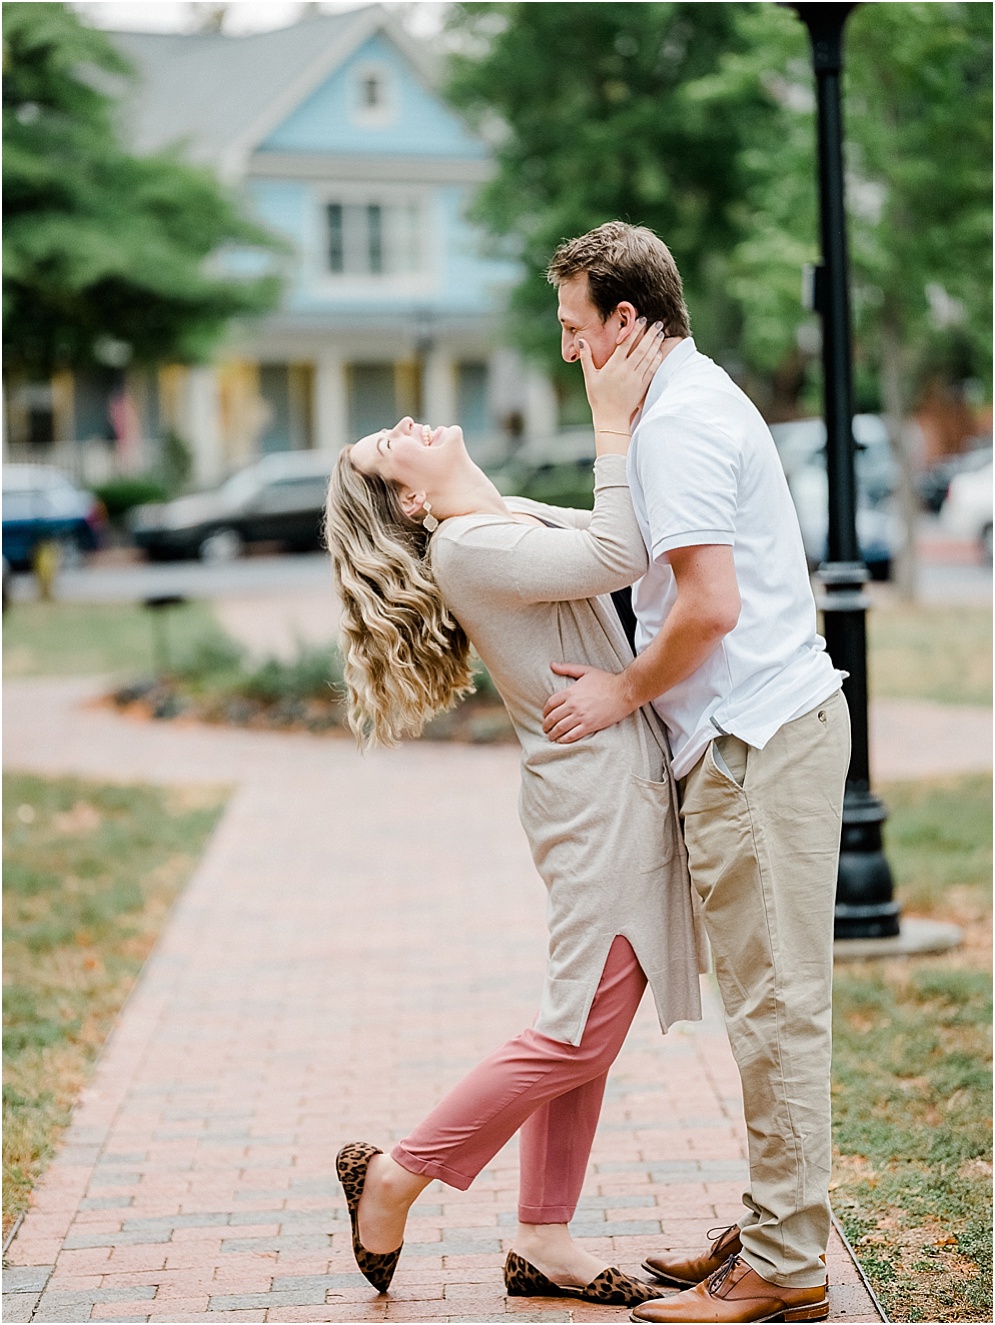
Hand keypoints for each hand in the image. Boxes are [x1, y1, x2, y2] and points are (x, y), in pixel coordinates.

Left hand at [541, 663, 632, 742]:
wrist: (624, 691)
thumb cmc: (606, 680)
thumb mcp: (585, 671)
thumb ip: (567, 668)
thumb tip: (552, 665)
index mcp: (570, 691)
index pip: (550, 704)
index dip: (545, 711)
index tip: (545, 716)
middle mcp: (573, 705)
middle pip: (553, 717)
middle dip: (546, 725)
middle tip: (545, 729)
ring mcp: (581, 716)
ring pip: (561, 728)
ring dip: (553, 734)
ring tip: (551, 737)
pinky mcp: (590, 725)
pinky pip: (572, 735)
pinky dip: (564, 740)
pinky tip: (561, 741)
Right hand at [577, 319, 664, 439]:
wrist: (611, 418)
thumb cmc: (598, 398)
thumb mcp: (590, 377)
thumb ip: (586, 358)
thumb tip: (581, 341)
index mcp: (613, 366)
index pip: (626, 343)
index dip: (634, 330)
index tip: (641, 319)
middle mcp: (626, 371)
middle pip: (641, 348)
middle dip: (650, 333)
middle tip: (658, 322)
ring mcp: (636, 379)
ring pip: (648, 357)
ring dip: (655, 344)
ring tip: (660, 333)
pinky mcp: (642, 386)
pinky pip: (652, 370)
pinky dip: (656, 359)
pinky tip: (659, 351)